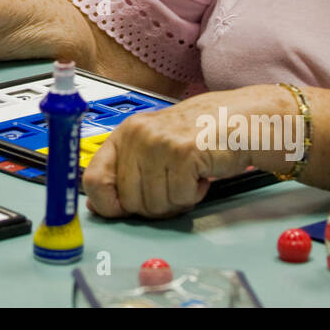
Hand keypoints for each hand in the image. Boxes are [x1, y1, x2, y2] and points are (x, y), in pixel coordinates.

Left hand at [82, 91, 266, 217]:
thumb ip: (125, 172)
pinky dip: (193, 194)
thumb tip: (98, 206)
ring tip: (187, 177)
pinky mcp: (183, 153)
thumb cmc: (195, 135)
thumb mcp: (152, 147)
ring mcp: (159, 143)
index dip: (106, 204)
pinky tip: (199, 175)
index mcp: (124, 134)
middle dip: (152, 205)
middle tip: (171, 188)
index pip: (93, 180)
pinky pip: (180, 197)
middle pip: (128, 200)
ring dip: (176, 200)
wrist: (236, 119)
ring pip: (155, 203)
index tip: (120, 210)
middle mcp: (137, 135)